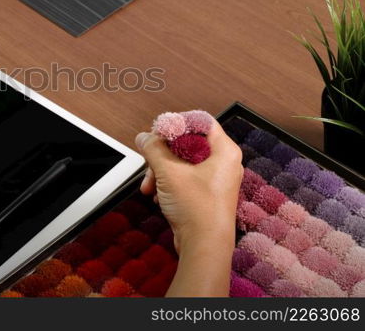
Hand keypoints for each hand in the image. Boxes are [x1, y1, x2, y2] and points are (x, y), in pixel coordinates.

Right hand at [135, 120, 242, 253]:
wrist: (205, 246)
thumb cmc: (197, 208)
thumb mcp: (169, 172)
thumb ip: (153, 149)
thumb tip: (144, 137)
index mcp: (224, 150)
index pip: (200, 122)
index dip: (177, 124)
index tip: (158, 132)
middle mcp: (224, 162)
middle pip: (187, 143)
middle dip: (161, 154)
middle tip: (148, 163)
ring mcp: (216, 179)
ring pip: (182, 162)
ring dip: (160, 171)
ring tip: (148, 187)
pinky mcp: (207, 193)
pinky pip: (184, 178)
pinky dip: (168, 183)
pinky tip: (156, 196)